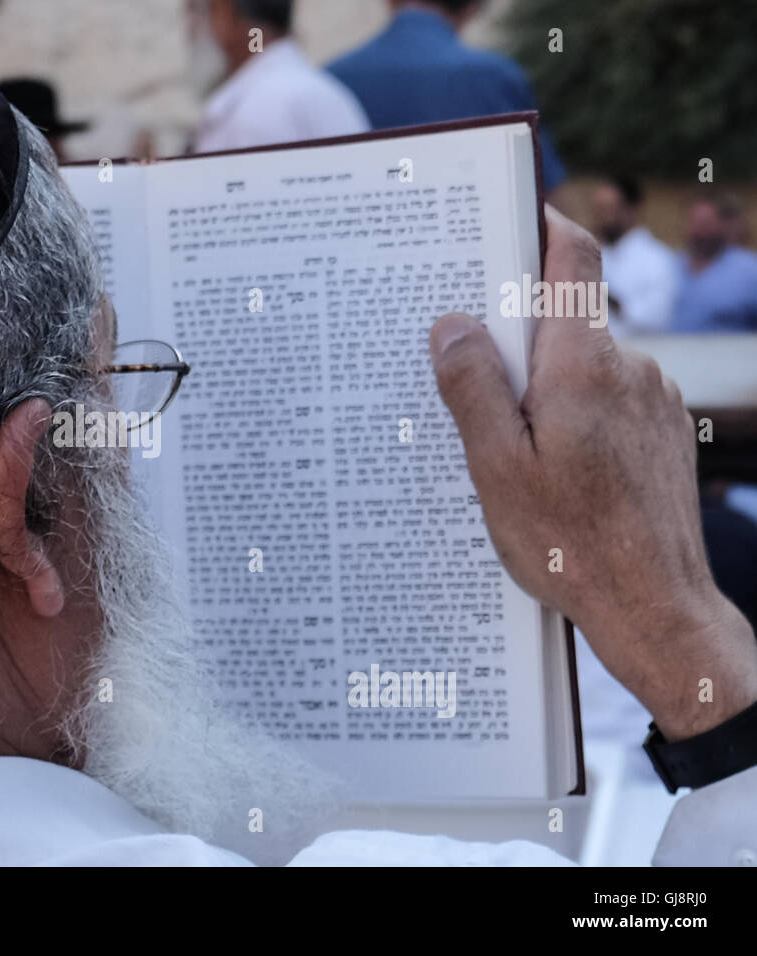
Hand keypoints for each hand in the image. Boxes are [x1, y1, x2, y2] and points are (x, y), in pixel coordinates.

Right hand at [429, 205, 756, 740]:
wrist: (656, 606)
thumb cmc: (571, 544)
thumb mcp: (496, 468)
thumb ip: (473, 388)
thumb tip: (452, 326)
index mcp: (581, 365)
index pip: (572, 256)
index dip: (538, 225)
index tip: (502, 218)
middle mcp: (628, 367)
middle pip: (563, 315)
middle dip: (512, 335)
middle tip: (467, 376)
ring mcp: (653, 398)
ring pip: (582, 362)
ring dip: (541, 384)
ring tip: (508, 447)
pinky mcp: (664, 429)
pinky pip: (606, 397)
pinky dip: (572, 413)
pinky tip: (549, 467)